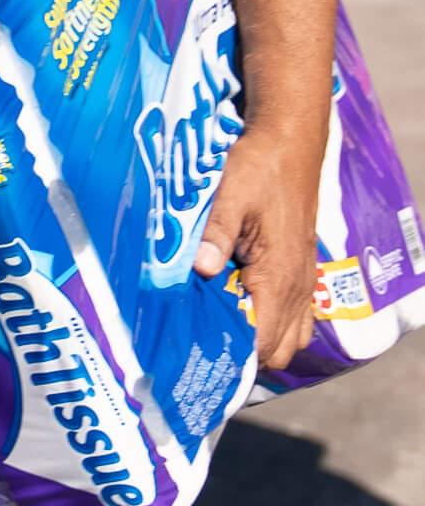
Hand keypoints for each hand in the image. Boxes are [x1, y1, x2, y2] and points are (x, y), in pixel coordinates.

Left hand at [192, 126, 320, 370]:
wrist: (289, 148)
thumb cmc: (257, 171)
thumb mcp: (230, 198)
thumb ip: (217, 234)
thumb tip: (201, 269)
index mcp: (279, 276)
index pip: (263, 342)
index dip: (235, 357)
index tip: (200, 357)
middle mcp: (298, 288)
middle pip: (278, 351)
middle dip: (246, 356)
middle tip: (204, 343)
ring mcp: (304, 282)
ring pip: (291, 339)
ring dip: (262, 341)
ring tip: (222, 329)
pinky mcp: (302, 272)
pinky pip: (298, 318)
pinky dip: (275, 325)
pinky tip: (243, 309)